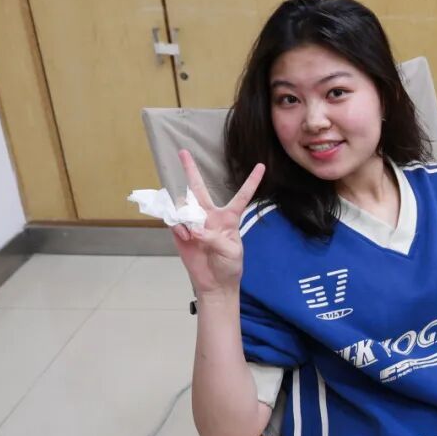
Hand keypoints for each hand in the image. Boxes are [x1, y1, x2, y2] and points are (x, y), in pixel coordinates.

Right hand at [171, 150, 264, 296]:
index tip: (262, 165)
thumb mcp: (231, 252)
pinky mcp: (180, 232)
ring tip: (195, 234)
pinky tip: (187, 238)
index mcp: (229, 218)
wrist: (214, 284)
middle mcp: (210, 216)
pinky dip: (179, 229)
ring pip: (184, 206)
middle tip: (183, 151)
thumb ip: (215, 238)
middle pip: (199, 189)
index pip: (241, 196)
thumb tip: (197, 230)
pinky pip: (175, 223)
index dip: (252, 181)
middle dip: (190, 170)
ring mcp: (193, 223)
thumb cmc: (229, 266)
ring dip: (186, 217)